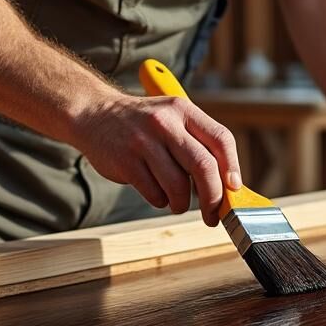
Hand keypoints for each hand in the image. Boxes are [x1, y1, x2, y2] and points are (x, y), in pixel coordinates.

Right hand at [66, 92, 241, 225]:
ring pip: (178, 185)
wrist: (92, 113)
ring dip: (182, 203)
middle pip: (204, 166)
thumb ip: (197, 143)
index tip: (234, 189)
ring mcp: (143, 142)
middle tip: (212, 214)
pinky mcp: (125, 161)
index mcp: (183, 111)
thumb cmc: (141, 124)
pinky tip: (156, 193)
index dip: (233, 167)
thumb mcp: (171, 118)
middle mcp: (165, 123)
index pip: (221, 139)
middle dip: (213, 197)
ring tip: (178, 203)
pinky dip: (160, 201)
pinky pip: (154, 193)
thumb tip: (226, 185)